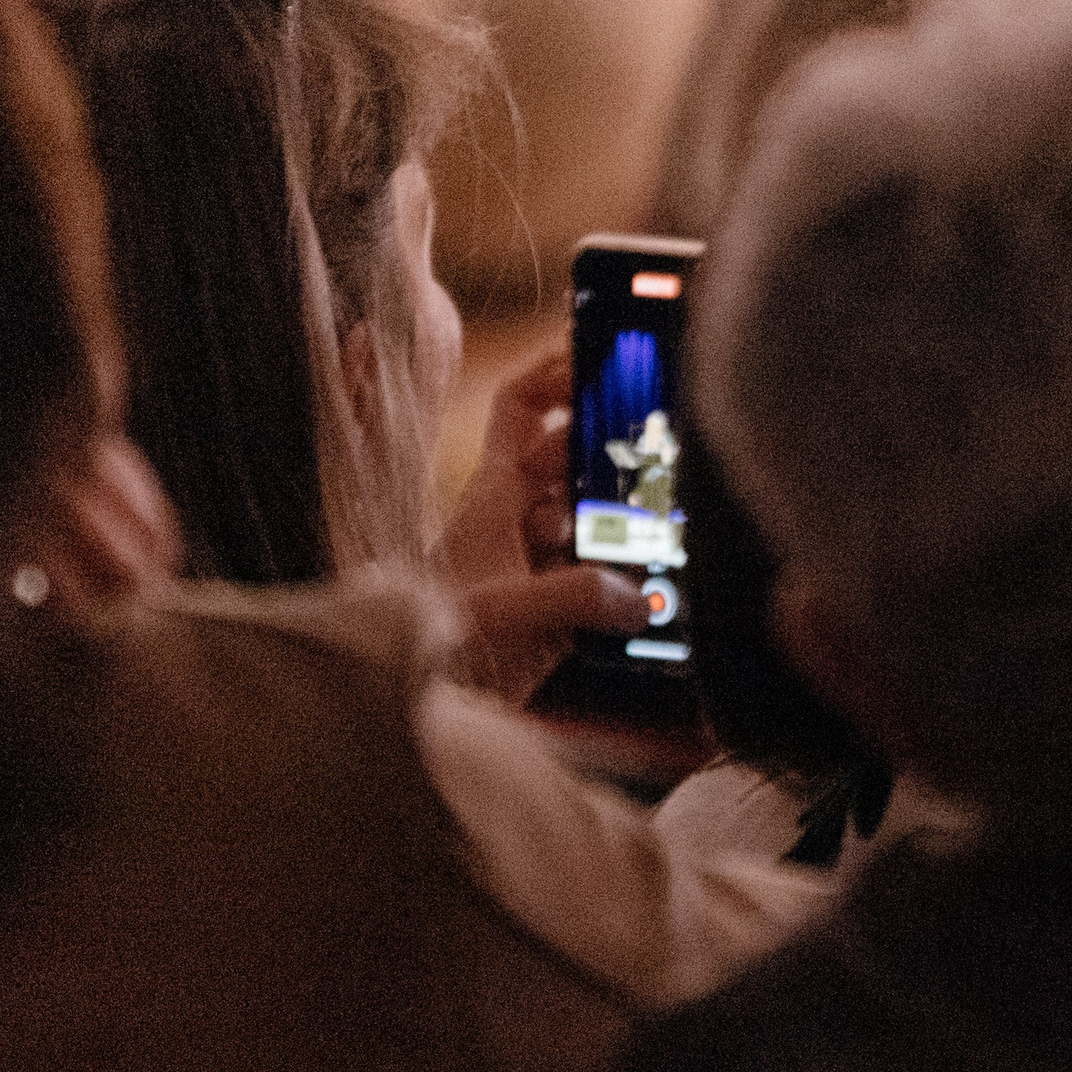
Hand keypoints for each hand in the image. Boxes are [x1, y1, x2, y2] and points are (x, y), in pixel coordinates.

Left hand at [440, 347, 647, 703]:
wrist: (415, 706)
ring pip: (595, 517)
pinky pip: (603, 578)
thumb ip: (572, 598)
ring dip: (624, 525)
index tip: (602, 364)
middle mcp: (518, 521)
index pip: (522, 410)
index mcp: (493, 497)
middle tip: (656, 462)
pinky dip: (628, 582)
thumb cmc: (435, 649)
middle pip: (575, 461)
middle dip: (614, 456)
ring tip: (657, 538)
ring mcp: (538, 562)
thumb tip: (635, 596)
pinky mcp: (556, 609)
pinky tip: (652, 598)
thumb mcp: (502, 614)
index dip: (558, 377)